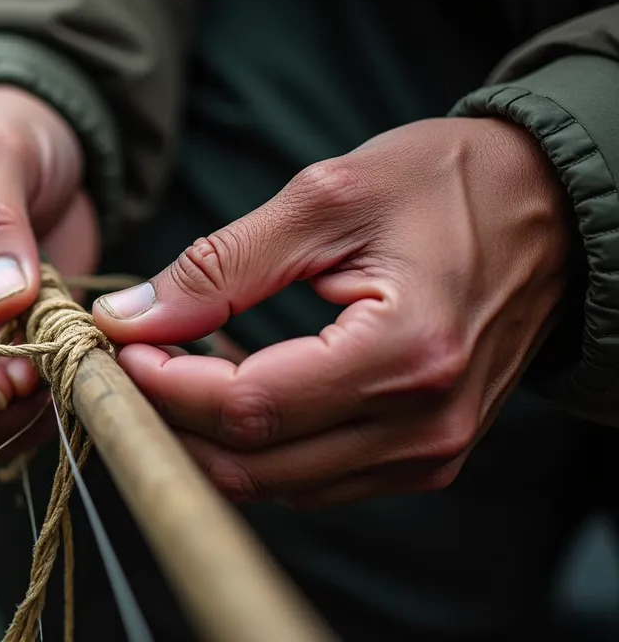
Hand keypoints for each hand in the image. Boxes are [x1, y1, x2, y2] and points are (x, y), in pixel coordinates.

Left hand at [91, 117, 572, 507]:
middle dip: (172, 419)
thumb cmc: (445, 184)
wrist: (547, 208)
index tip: (120, 344)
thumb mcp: (327, 197)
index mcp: (405, 355)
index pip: (250, 408)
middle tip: (132, 357)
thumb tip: (131, 317)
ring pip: (275, 484)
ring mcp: (428, 454)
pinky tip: (233, 380)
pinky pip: (311, 478)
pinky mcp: (424, 458)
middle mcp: (423, 427)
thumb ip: (222, 264)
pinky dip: (256, 442)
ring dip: (208, 435)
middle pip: (253, 466)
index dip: (166, 385)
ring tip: (177, 361)